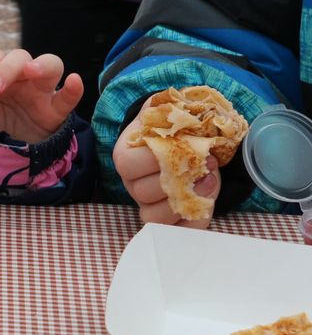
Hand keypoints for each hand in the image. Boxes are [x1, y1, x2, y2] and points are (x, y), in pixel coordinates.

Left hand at [0, 48, 82, 142]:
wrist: (1, 155)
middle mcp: (21, 77)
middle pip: (20, 57)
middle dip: (6, 68)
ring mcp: (41, 92)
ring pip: (51, 65)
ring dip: (42, 65)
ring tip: (31, 71)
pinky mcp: (56, 112)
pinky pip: (68, 98)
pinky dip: (74, 89)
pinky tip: (74, 81)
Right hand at [112, 109, 220, 228]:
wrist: (178, 143)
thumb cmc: (173, 128)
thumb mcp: (170, 110)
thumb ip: (170, 105)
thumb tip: (179, 102)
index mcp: (125, 155)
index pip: (131, 164)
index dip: (165, 158)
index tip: (195, 147)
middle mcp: (130, 183)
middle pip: (144, 193)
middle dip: (181, 181)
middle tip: (209, 167)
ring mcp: (145, 204)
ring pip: (155, 216)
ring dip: (187, 202)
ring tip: (210, 184)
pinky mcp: (163, 220)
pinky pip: (172, 233)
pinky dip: (191, 223)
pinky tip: (205, 205)